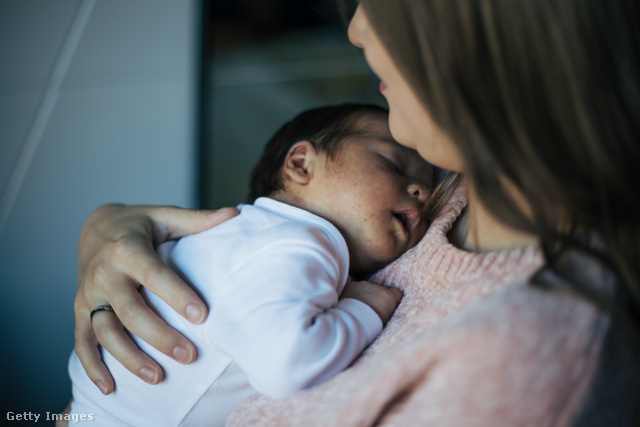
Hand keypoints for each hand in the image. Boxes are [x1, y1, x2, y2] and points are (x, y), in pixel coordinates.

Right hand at [74, 203, 237, 394]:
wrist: (95, 227)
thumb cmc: (139, 225)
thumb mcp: (165, 216)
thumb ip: (198, 220)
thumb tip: (235, 213)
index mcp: (127, 248)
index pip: (154, 274)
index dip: (176, 295)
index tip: (202, 316)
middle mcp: (103, 273)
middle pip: (130, 310)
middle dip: (159, 335)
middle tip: (189, 355)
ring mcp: (89, 294)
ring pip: (105, 331)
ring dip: (129, 357)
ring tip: (158, 376)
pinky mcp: (80, 310)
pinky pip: (82, 341)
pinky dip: (91, 366)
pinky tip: (110, 387)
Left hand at [340, 281, 401, 324]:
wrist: (351, 322)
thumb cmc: (370, 326)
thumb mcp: (385, 319)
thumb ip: (387, 309)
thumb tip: (385, 307)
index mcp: (389, 297)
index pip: (396, 292)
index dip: (391, 299)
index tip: (386, 305)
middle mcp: (378, 287)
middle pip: (380, 289)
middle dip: (376, 296)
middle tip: (370, 308)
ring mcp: (364, 284)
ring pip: (367, 288)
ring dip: (365, 294)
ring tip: (359, 307)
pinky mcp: (352, 285)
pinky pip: (355, 287)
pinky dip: (353, 293)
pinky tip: (350, 303)